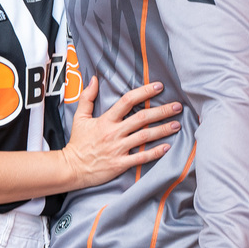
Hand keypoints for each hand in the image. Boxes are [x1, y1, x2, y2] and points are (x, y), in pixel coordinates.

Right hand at [61, 77, 181, 188]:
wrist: (71, 168)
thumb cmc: (77, 143)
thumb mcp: (79, 117)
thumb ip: (87, 97)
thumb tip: (94, 79)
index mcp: (106, 120)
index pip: (127, 101)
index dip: (144, 92)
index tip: (159, 87)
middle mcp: (114, 133)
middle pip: (142, 118)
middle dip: (161, 111)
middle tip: (177, 106)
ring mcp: (118, 149)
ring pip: (145, 137)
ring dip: (162, 130)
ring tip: (177, 124)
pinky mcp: (120, 164)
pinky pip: (141, 157)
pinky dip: (155, 153)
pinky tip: (167, 147)